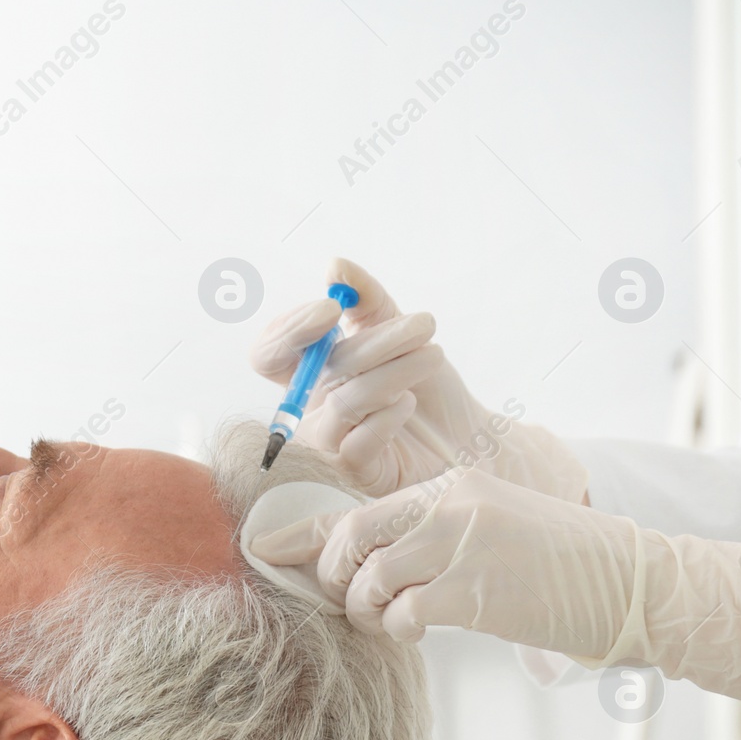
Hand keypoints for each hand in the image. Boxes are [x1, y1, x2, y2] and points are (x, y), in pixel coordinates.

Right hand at [249, 259, 587, 501]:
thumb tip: (335, 266)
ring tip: (435, 354)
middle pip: (316, 372)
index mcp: (311, 372)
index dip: (290, 330)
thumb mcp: (402, 331)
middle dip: (372, 342)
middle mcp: (311, 408)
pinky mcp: (356, 474)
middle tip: (424, 323)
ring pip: (346, 401)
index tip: (333, 308)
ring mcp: (329, 443)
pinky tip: (409, 405)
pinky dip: (389, 417)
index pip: (270, 353)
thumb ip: (367, 300)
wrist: (470, 439)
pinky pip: (359, 442)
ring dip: (397, 371)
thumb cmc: (429, 386)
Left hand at [251, 468, 740, 708]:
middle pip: (351, 540)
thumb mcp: (485, 530)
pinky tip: (421, 631)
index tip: (263, 548)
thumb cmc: (554, 564)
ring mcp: (462, 544)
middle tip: (355, 604)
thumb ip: (425, 537)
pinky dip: (401, 630)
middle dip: (336, 580)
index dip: (303, 535)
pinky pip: (405, 613)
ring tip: (394, 622)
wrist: (631, 581)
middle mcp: (449, 504)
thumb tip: (358, 566)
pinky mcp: (475, 590)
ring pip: (371, 579)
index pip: (356, 506)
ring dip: (369, 612)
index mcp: (449, 485)